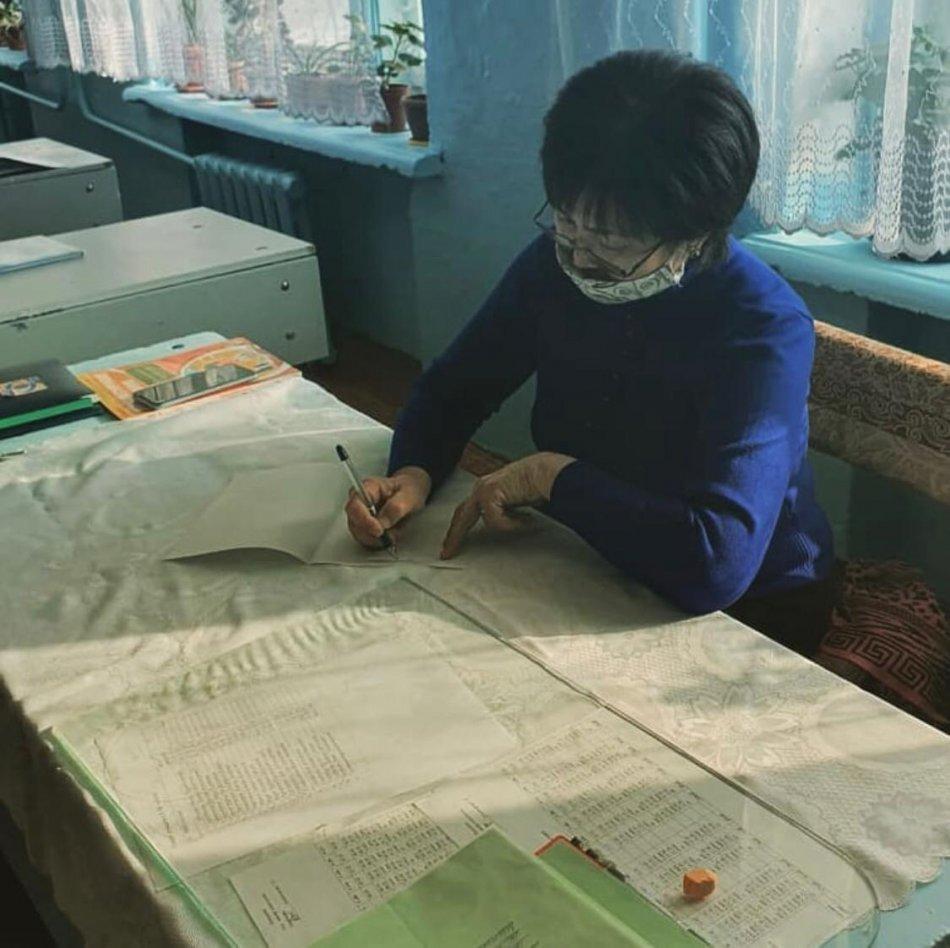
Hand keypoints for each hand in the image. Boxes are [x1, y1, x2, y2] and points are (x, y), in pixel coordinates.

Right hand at [345, 466, 431, 548]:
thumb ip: (396, 507)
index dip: (364, 520)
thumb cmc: (407, 491)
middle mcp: (360, 501)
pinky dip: (378, 542)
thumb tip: (383, 523)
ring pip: (358, 534)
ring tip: (393, 532)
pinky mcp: (364, 528)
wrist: (410, 495)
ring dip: (376, 539)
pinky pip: (366, 540)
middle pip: (353, 522)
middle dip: (370, 533)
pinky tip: (389, 536)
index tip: (378, 530)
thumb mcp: (409, 496)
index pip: (355, 505)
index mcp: (368, 487)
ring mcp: (360, 516)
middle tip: (387, 536)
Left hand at [441, 452, 573, 558]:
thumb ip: (502, 511)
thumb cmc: (536, 485)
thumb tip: (498, 527)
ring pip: (486, 521)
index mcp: (484, 489)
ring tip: (529, 523)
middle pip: (460, 516)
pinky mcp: (489, 494)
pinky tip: (529, 519)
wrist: (546, 472)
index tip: (449, 546)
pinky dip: (515, 523)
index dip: (457, 530)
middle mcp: (480, 487)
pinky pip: (497, 521)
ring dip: (510, 525)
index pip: (465, 512)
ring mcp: (483, 489)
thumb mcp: (513, 502)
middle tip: (446, 554)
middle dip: (454, 536)